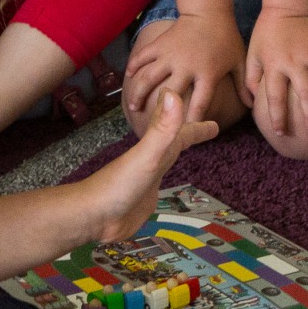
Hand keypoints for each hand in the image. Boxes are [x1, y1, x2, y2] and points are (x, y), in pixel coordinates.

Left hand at [75, 88, 218, 244]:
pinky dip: (165, 175)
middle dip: (190, 134)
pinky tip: (162, 181)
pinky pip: (158, 182)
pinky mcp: (142, 200)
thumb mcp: (146, 156)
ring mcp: (145, 180)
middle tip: (210, 130)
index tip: (215, 124)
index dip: (198, 128)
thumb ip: (161, 129)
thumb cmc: (119, 186)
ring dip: (176, 151)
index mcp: (154, 150)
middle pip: (174, 142)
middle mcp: (151, 161)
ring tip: (185, 148)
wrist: (92, 216)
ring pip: (165, 159)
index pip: (181, 133)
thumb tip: (173, 92)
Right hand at [124, 11, 242, 125]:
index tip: (183, 136)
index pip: (199, 103)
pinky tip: (127, 78)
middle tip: (150, 126)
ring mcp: (170, 55)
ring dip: (138, 93)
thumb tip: (253, 106)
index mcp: (207, 74)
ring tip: (133, 107)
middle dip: (158, 112)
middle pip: (168, 94)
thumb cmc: (226, 38)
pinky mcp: (160, 44)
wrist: (208, 11)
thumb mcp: (238, 62)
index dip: (191, 122)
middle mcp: (186, 66)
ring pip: (148, 77)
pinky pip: (142, 57)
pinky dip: (133, 67)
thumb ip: (244, 85)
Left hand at [244, 11, 307, 139]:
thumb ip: (250, 78)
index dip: (278, 117)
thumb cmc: (266, 33)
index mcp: (275, 66)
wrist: (286, 6)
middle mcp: (295, 62)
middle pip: (306, 94)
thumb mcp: (252, 54)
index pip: (275, 98)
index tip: (281, 132)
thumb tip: (250, 103)